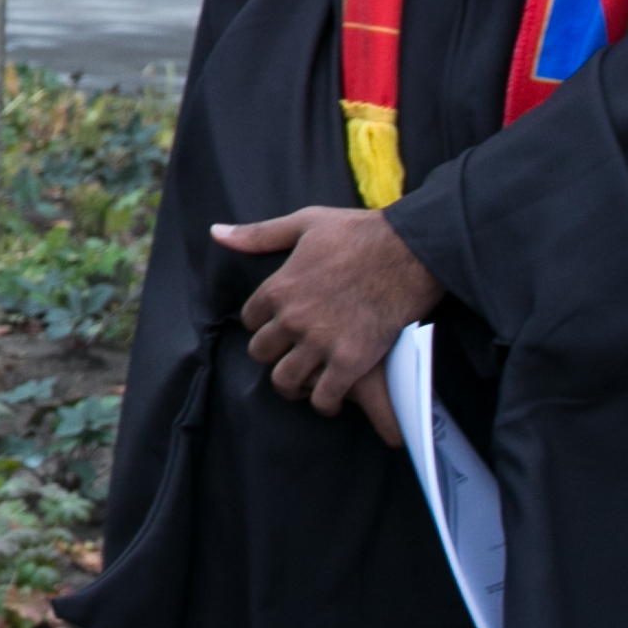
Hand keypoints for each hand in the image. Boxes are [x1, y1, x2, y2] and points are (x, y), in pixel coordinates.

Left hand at [218, 206, 436, 447]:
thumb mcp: (303, 225)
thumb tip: (217, 233)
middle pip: (261, 353)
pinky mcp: (351, 361)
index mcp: (278, 288)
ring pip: (286, 380)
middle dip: (274, 355)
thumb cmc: (358, 235)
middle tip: (293, 354)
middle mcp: (292, 318)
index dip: (264, 324)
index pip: (250, 320)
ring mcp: (320, 342)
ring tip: (307, 381)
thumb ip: (258, 235)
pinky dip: (325, 402)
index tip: (280, 325)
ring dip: (294, 384)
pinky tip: (333, 396)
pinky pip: (324, 397)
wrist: (409, 252)